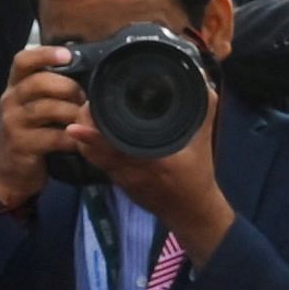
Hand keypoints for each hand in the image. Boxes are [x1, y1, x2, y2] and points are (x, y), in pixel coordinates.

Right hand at [0, 44, 82, 214]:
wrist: (10, 173)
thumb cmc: (30, 135)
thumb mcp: (34, 108)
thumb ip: (50, 91)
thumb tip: (86, 73)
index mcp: (14, 86)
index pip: (22, 60)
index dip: (45, 54)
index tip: (68, 54)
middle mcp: (9, 100)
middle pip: (39, 82)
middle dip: (68, 88)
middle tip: (84, 99)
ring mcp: (13, 123)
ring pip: (47, 108)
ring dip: (73, 113)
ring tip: (86, 120)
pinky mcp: (21, 145)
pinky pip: (52, 136)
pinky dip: (71, 138)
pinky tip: (80, 140)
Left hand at [73, 84, 232, 260]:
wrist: (191, 212)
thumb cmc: (197, 176)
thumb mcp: (203, 140)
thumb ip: (204, 109)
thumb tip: (201, 77)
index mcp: (148, 161)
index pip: (111, 145)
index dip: (92, 131)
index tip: (86, 110)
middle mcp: (128, 170)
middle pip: (91, 148)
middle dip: (83, 125)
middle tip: (89, 103)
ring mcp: (121, 178)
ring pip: (90, 155)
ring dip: (84, 136)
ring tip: (89, 113)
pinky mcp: (118, 182)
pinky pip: (97, 161)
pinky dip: (91, 145)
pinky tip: (94, 130)